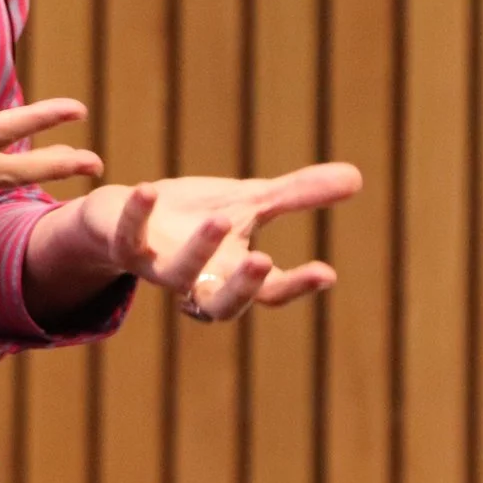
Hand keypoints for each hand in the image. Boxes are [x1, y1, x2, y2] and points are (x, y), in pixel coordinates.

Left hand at [81, 163, 361, 321]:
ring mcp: (158, 267)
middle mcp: (196, 280)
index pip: (270, 292)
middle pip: (221, 305)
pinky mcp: (124, 246)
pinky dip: (136, 215)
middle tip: (263, 263)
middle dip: (243, 289)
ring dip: (198, 250)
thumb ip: (297, 195)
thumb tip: (358, 177)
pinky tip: (149, 189)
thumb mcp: (249, 201)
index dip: (297, 287)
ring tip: (221, 219)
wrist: (124, 213)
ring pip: (176, 276)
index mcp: (231, 274)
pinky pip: (126, 238)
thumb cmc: (192, 214)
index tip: (325, 272)